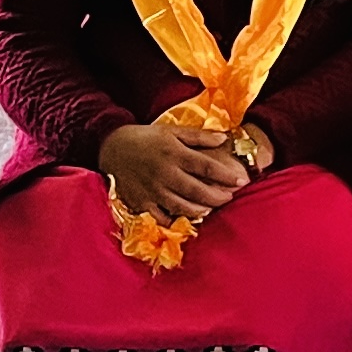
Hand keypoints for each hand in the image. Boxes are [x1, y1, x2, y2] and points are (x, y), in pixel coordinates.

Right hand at [99, 121, 246, 222]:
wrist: (110, 147)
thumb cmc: (145, 138)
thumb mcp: (172, 131)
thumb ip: (199, 136)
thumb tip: (223, 138)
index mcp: (175, 154)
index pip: (207, 168)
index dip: (226, 176)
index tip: (241, 181)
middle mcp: (165, 174)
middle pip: (198, 191)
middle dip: (218, 197)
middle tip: (230, 197)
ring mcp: (153, 190)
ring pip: (182, 206)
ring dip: (201, 210)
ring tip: (211, 208)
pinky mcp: (141, 203)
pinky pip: (161, 217)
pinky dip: (175, 220)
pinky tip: (186, 219)